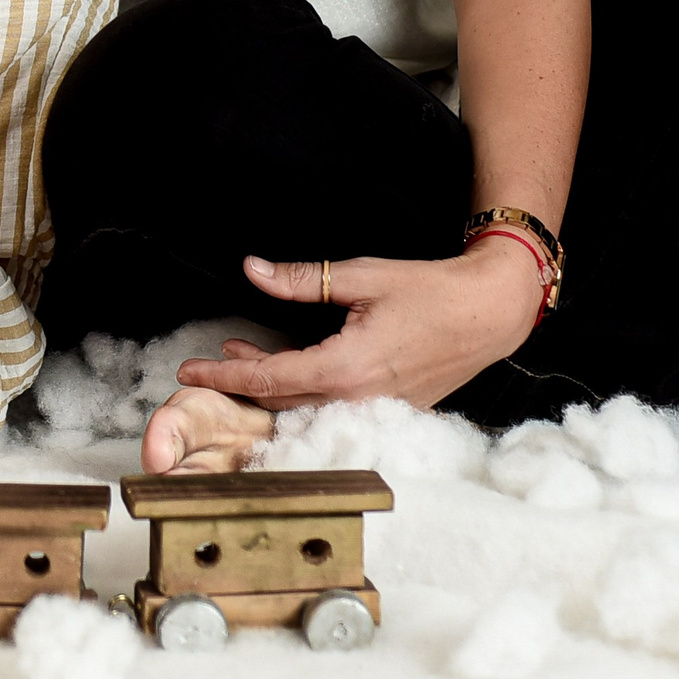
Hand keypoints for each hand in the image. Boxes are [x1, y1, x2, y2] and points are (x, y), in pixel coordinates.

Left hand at [171, 238, 543, 409]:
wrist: (490, 313)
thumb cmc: (429, 291)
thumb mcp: (361, 277)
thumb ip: (303, 280)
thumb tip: (254, 269)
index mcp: (346, 369)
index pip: (269, 380)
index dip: (223, 376)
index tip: (188, 370)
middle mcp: (359, 399)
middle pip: (282, 401)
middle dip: (240, 384)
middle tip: (207, 363)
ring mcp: (378, 409)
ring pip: (308, 407)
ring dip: (271, 386)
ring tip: (243, 357)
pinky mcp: (392, 408)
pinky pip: (335, 407)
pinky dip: (304, 391)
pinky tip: (293, 368)